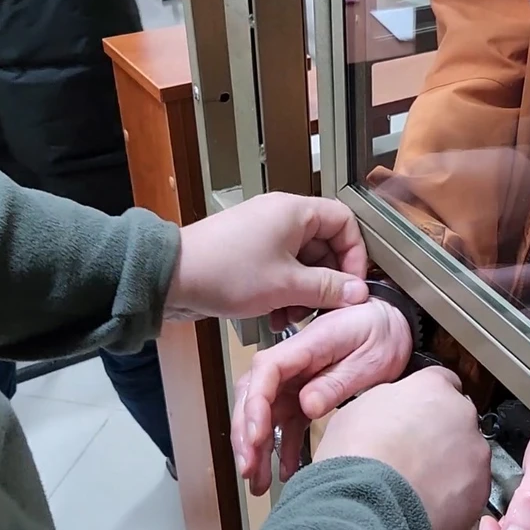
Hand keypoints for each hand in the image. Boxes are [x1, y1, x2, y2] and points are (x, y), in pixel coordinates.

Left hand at [164, 192, 368, 321]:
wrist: (171, 278)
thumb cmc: (225, 272)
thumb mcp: (287, 285)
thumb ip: (328, 288)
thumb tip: (359, 292)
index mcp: (296, 212)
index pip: (345, 222)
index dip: (355, 254)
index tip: (353, 285)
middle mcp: (282, 217)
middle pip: (325, 245)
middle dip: (326, 281)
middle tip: (323, 308)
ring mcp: (265, 234)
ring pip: (303, 262)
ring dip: (304, 293)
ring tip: (293, 317)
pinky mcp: (249, 252)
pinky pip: (282, 270)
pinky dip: (285, 292)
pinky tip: (275, 316)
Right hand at [232, 298, 412, 494]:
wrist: (393, 320)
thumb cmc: (383, 329)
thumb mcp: (371, 356)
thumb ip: (339, 380)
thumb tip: (308, 405)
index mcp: (309, 344)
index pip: (267, 371)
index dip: (255, 405)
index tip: (256, 436)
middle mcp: (295, 359)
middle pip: (256, 394)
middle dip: (246, 433)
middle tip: (249, 467)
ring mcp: (297, 376)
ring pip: (265, 412)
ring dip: (258, 447)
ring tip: (259, 479)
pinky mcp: (305, 391)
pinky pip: (287, 420)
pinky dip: (283, 446)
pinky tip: (284, 470)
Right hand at [314, 368, 490, 529]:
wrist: (368, 507)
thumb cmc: (357, 458)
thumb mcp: (359, 408)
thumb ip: (389, 401)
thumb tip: (393, 408)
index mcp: (432, 387)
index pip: (441, 381)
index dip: (426, 401)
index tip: (416, 415)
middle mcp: (461, 414)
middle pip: (457, 418)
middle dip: (440, 434)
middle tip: (412, 454)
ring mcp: (475, 452)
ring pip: (467, 454)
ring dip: (449, 465)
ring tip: (416, 483)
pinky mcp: (480, 489)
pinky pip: (470, 488)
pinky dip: (454, 495)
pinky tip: (426, 502)